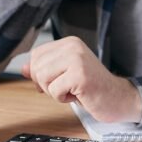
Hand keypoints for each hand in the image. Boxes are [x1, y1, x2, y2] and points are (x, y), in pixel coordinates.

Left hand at [20, 36, 141, 122]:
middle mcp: (73, 46)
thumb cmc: (92, 87)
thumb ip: (45, 69)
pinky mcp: (80, 75)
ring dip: (55, 91)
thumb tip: (24, 68)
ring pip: (43, 78)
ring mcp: (77, 59)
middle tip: (69, 86)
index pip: (36, 56)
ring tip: (74, 89)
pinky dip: (64, 98)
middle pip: (36, 67)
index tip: (60, 80)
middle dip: (48, 84)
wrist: (117, 98)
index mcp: (69, 42)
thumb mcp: (65, 74)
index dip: (41, 74)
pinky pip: (54, 90)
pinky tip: (79, 94)